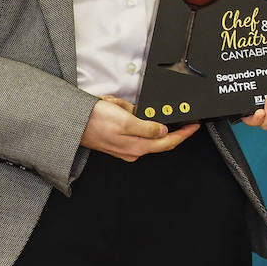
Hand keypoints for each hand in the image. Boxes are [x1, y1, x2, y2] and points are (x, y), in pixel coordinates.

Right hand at [81, 97, 199, 161]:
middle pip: (161, 142)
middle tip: (187, 123)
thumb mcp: (125, 119)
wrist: (71, 123)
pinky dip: (140, 123)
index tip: (195, 127)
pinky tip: (132, 115)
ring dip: (153, 125)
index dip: (184, 135)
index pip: (168, 142)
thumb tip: (163, 131)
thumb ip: (147, 127)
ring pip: (149, 137)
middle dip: (174, 131)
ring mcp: (125, 148)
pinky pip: (137, 133)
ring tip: (146, 114)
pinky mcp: (118, 143)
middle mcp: (133, 151)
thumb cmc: (94, 120)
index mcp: (137, 146)